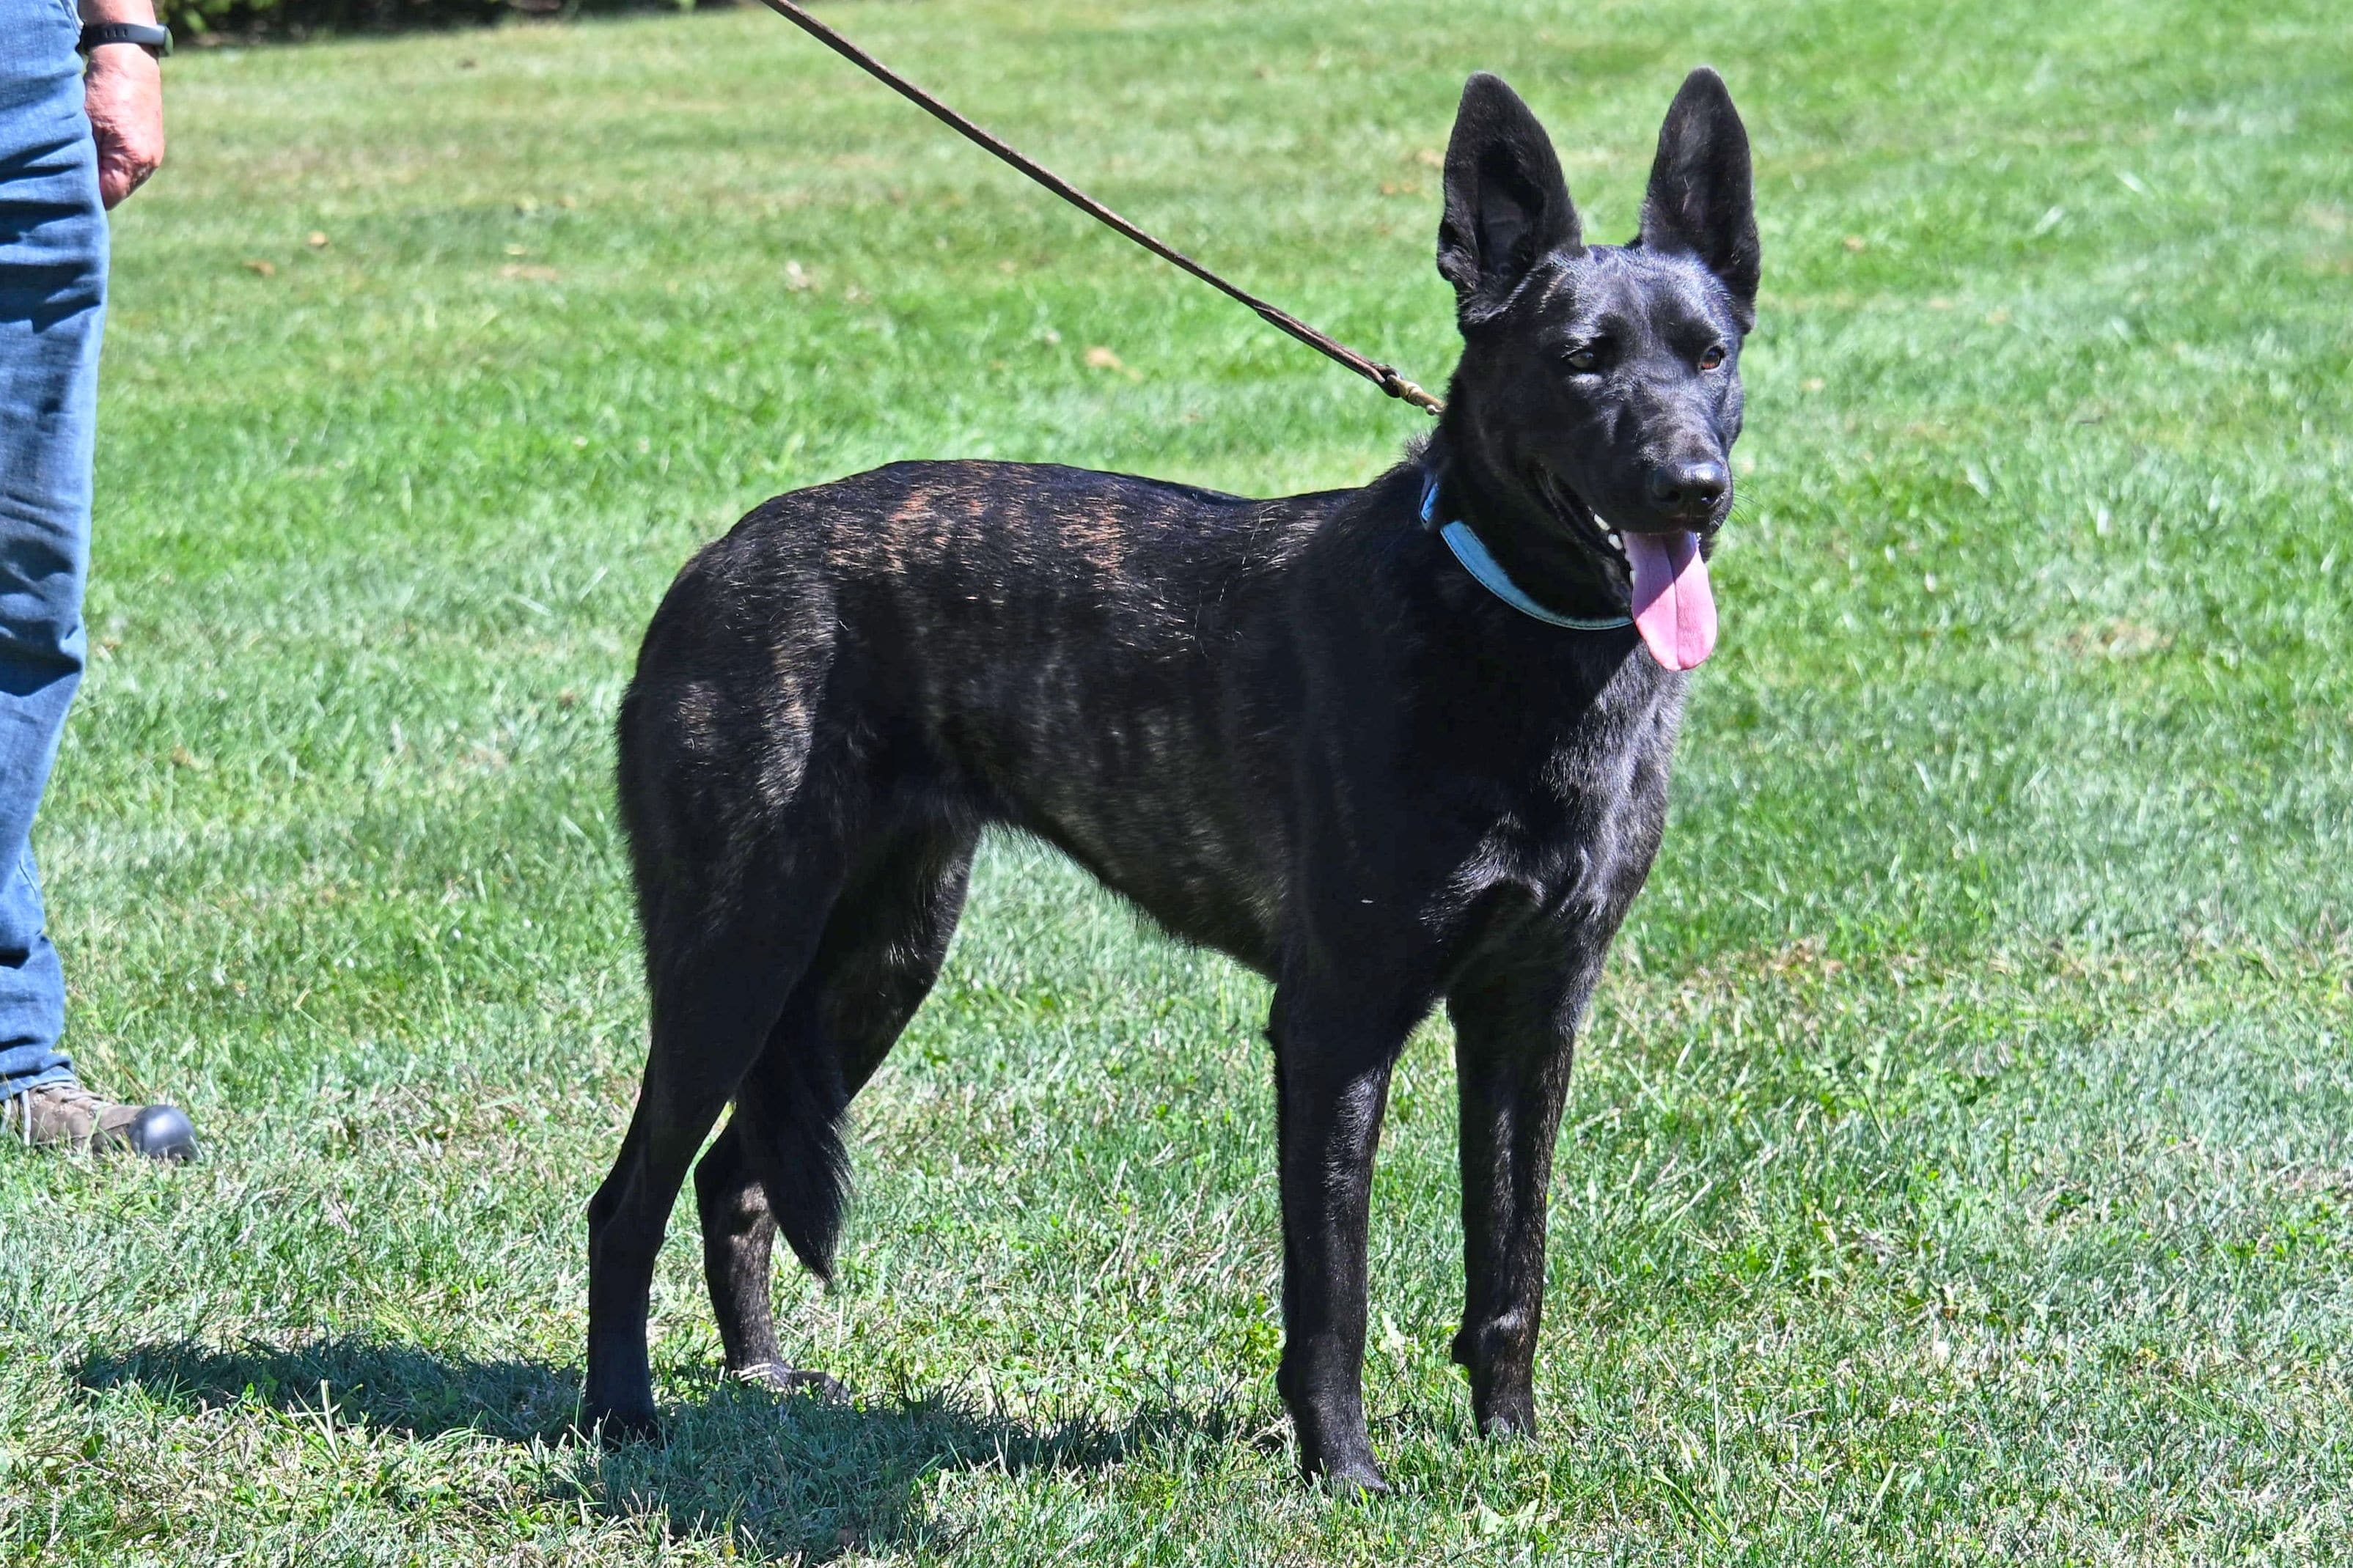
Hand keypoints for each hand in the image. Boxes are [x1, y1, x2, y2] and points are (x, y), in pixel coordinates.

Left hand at [83, 43, 164, 207]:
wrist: (132, 62)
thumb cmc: (105, 91)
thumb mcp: (87, 126)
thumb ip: (88, 160)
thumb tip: (83, 185)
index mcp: (133, 160)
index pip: (108, 197)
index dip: (88, 194)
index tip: (72, 184)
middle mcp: (149, 163)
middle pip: (118, 191)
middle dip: (98, 185)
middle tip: (77, 167)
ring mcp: (154, 156)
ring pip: (125, 180)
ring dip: (107, 173)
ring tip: (92, 152)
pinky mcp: (153, 147)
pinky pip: (132, 167)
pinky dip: (117, 163)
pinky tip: (105, 145)